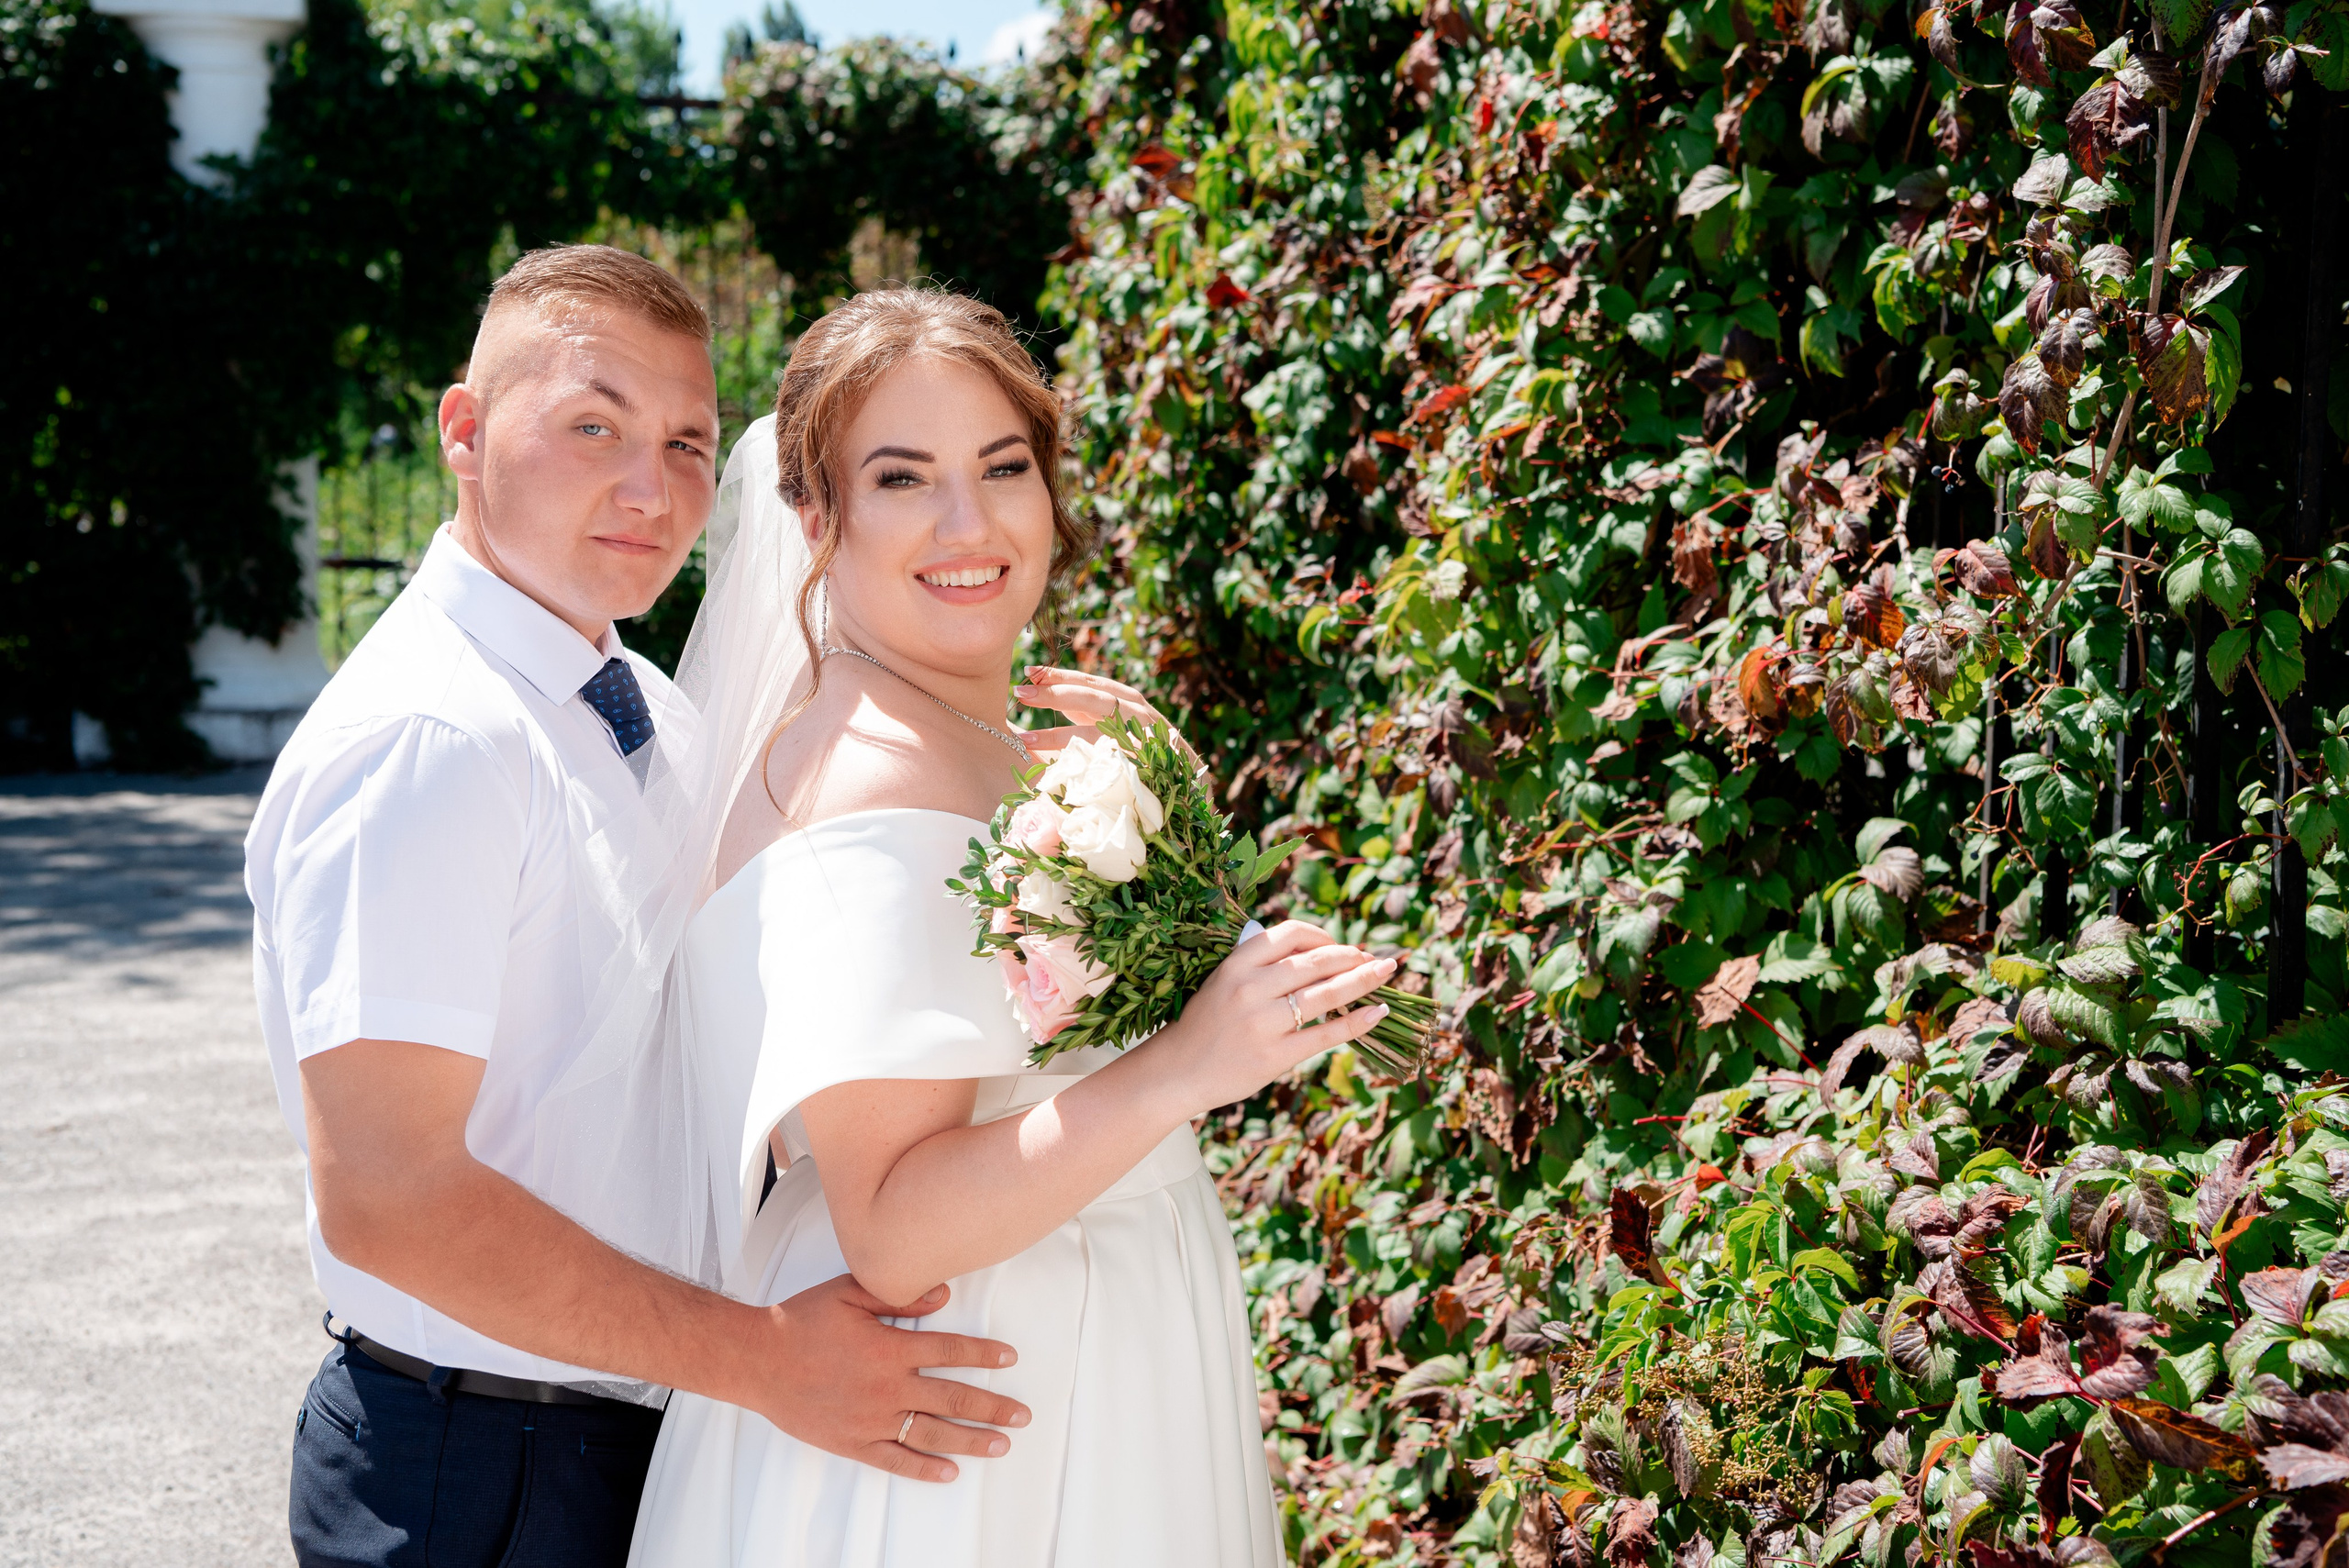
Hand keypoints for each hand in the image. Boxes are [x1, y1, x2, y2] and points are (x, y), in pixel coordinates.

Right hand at [745, 1274, 1030, 1482]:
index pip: (951, 1350)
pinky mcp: (852, 1442)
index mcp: (890, 1347)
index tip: (1009, 1358)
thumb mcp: (850, 1292)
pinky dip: (924, 1469)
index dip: (984, 1354)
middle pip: (953, 1398)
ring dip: (971, 1439)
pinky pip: (895, 1460)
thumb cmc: (800, 1320)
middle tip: (1022, 1414)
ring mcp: (871, 1419)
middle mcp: (887, 1387)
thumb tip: (944, 1295)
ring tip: (1001, 1444)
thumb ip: (899, 1294)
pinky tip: (949, 1473)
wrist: (756, 1359)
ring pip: (932, 1433)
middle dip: (992, 1406)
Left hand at [1014, 666, 1201, 766]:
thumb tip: (1039, 699)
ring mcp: (1145, 740)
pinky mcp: (1147, 768)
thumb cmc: (1146, 756)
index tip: (1028, 673)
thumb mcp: (1114, 727)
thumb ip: (1082, 715)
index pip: (1090, 684)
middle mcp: (1138, 715)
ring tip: (1026, 738)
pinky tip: (1056, 770)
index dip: (1059, 676)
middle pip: (1094, 698)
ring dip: (1059, 735)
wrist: (1194, 788)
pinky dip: (1083, 766)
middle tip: (1020, 692)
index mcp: (1127, 702)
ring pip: (1100, 732)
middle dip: (1056, 694)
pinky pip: (1111, 764)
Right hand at [1142, 920, 1395, 1114]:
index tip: (1340, 946)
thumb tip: (1321, 952)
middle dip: (1354, 956)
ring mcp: (1264, 1023)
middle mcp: (1251, 988)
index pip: (1292, 934)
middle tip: (1376, 959)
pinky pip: (1326, 1033)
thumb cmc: (1207, 1023)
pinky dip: (1357, 1021)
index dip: (1325, 936)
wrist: (1177, 1071)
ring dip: (1365, 979)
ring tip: (1388, 972)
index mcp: (1237, 963)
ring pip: (1327, 993)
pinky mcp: (1276, 1055)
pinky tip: (1378, 1012)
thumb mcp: (1224, 980)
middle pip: (1317, 962)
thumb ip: (1262, 964)